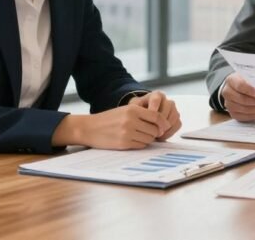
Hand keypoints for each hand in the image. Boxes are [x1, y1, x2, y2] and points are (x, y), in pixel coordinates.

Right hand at [51, 91, 176, 148]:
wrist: (89, 128)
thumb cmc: (109, 119)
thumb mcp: (125, 110)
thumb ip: (141, 114)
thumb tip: (161, 123)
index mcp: (133, 110)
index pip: (156, 116)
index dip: (163, 123)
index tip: (165, 127)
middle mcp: (131, 120)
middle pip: (154, 129)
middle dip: (155, 132)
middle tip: (150, 133)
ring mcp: (127, 132)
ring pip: (149, 139)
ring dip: (148, 139)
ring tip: (139, 136)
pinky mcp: (123, 143)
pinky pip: (141, 145)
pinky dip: (140, 144)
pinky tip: (133, 141)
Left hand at [128, 91, 181, 140]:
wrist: (143, 117)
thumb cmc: (139, 112)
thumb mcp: (134, 108)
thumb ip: (136, 109)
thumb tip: (139, 115)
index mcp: (156, 95)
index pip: (157, 98)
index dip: (154, 107)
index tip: (150, 115)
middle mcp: (166, 101)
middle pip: (169, 106)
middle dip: (162, 118)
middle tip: (154, 127)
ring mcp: (173, 110)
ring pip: (174, 115)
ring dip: (167, 126)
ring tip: (157, 134)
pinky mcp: (176, 118)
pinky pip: (177, 124)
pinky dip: (171, 131)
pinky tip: (162, 136)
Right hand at [221, 73, 254, 121]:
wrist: (237, 87)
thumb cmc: (246, 81)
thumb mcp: (251, 76)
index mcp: (231, 80)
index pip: (240, 85)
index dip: (249, 90)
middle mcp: (228, 92)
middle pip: (243, 99)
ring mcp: (229, 104)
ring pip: (245, 109)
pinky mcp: (234, 113)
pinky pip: (246, 116)